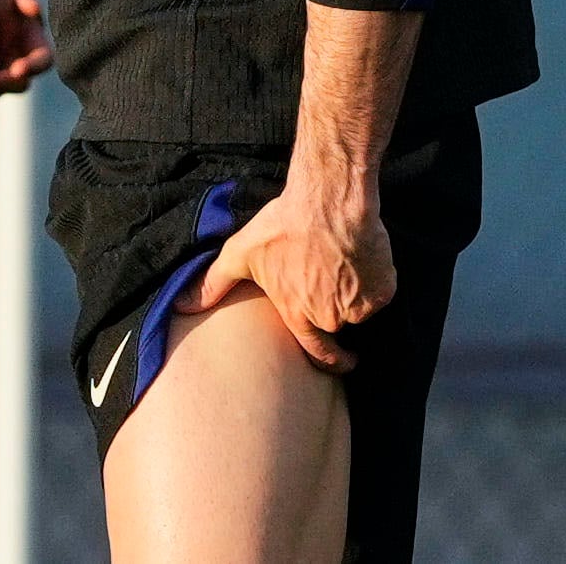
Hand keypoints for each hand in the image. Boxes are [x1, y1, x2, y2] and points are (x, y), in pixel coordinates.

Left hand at [190, 173, 394, 374]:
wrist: (327, 202)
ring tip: (338, 261)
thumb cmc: (282, 227)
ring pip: (359, 307)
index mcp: (297, 314)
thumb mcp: (240, 253)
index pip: (317, 352)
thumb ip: (214, 283)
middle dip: (335, 307)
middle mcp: (330, 318)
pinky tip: (357, 258)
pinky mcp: (383, 291)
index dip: (330, 361)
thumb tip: (182, 306)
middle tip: (329, 280)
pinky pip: (380, 292)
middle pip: (337, 322)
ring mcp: (359, 307)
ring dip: (353, 291)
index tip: (341, 362)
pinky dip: (373, 279)